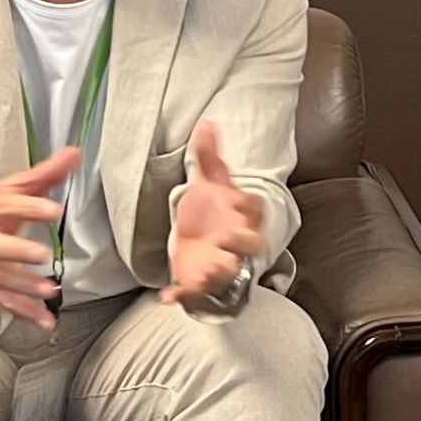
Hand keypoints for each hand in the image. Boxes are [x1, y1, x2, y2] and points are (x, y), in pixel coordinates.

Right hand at [0, 148, 78, 331]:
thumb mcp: (7, 189)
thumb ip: (43, 174)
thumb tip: (74, 154)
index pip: (7, 206)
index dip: (29, 207)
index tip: (52, 209)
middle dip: (15, 251)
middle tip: (39, 254)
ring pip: (0, 279)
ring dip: (24, 287)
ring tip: (48, 291)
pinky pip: (5, 302)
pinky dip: (25, 313)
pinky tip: (46, 320)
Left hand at [164, 121, 262, 306]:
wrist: (202, 242)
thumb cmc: (213, 211)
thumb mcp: (210, 182)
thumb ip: (208, 155)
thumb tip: (207, 124)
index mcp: (243, 215)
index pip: (253, 210)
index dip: (245, 206)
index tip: (232, 197)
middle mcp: (236, 242)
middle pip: (249, 246)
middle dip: (239, 243)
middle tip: (225, 237)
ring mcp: (218, 264)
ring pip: (226, 274)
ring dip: (217, 273)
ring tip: (205, 270)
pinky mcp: (197, 282)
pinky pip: (193, 293)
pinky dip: (182, 296)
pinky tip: (167, 295)